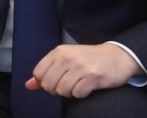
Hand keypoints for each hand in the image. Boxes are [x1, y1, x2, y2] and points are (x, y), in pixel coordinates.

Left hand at [25, 43, 143, 97]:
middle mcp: (68, 57)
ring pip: (62, 91)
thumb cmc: (89, 59)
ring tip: (79, 83)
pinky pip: (77, 94)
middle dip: (57, 89)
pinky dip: (81, 94)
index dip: (45, 82)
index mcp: (59, 51)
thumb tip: (28, 85)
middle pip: (48, 85)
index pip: (38, 73)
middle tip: (69, 83)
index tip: (57, 79)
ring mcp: (80, 67)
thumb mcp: (66, 60)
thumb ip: (46, 71)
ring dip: (70, 92)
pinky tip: (88, 86)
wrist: (117, 57)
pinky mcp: (92, 77)